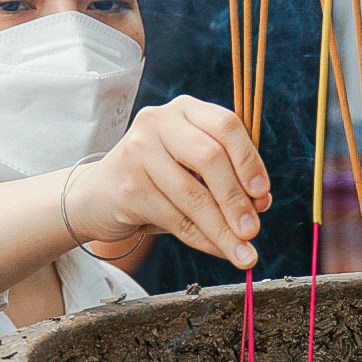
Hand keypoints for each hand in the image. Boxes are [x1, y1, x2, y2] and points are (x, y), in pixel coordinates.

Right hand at [65, 95, 271, 268]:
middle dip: (236, 200)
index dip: (249, 161)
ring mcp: (139, 151)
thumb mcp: (194, 167)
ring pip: (193, 196)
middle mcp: (159, 122)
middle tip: (254, 231)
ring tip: (242, 252)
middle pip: (210, 158)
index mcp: (185, 109)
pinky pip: (175, 218)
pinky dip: (201, 239)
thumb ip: (228, 178)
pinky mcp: (128, 186)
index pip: (226, 125)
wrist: (98, 195)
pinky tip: (217, 249)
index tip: (263, 194)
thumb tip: (260, 204)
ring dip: (222, 229)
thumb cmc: (158, 178)